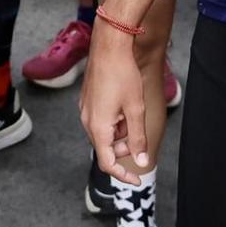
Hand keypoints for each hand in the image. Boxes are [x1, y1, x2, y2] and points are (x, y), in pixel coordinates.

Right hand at [80, 24, 152, 182]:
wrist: (109, 46)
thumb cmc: (123, 75)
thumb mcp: (136, 109)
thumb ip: (137, 139)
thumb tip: (140, 161)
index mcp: (98, 127)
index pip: (107, 163)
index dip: (123, 175)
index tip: (137, 180)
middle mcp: (87, 121)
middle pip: (106, 148)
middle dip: (124, 146)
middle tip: (139, 130)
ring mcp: (85, 111)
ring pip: (104, 134)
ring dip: (120, 131)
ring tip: (132, 110)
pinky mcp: (88, 102)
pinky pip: (101, 121)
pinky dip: (114, 121)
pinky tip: (124, 104)